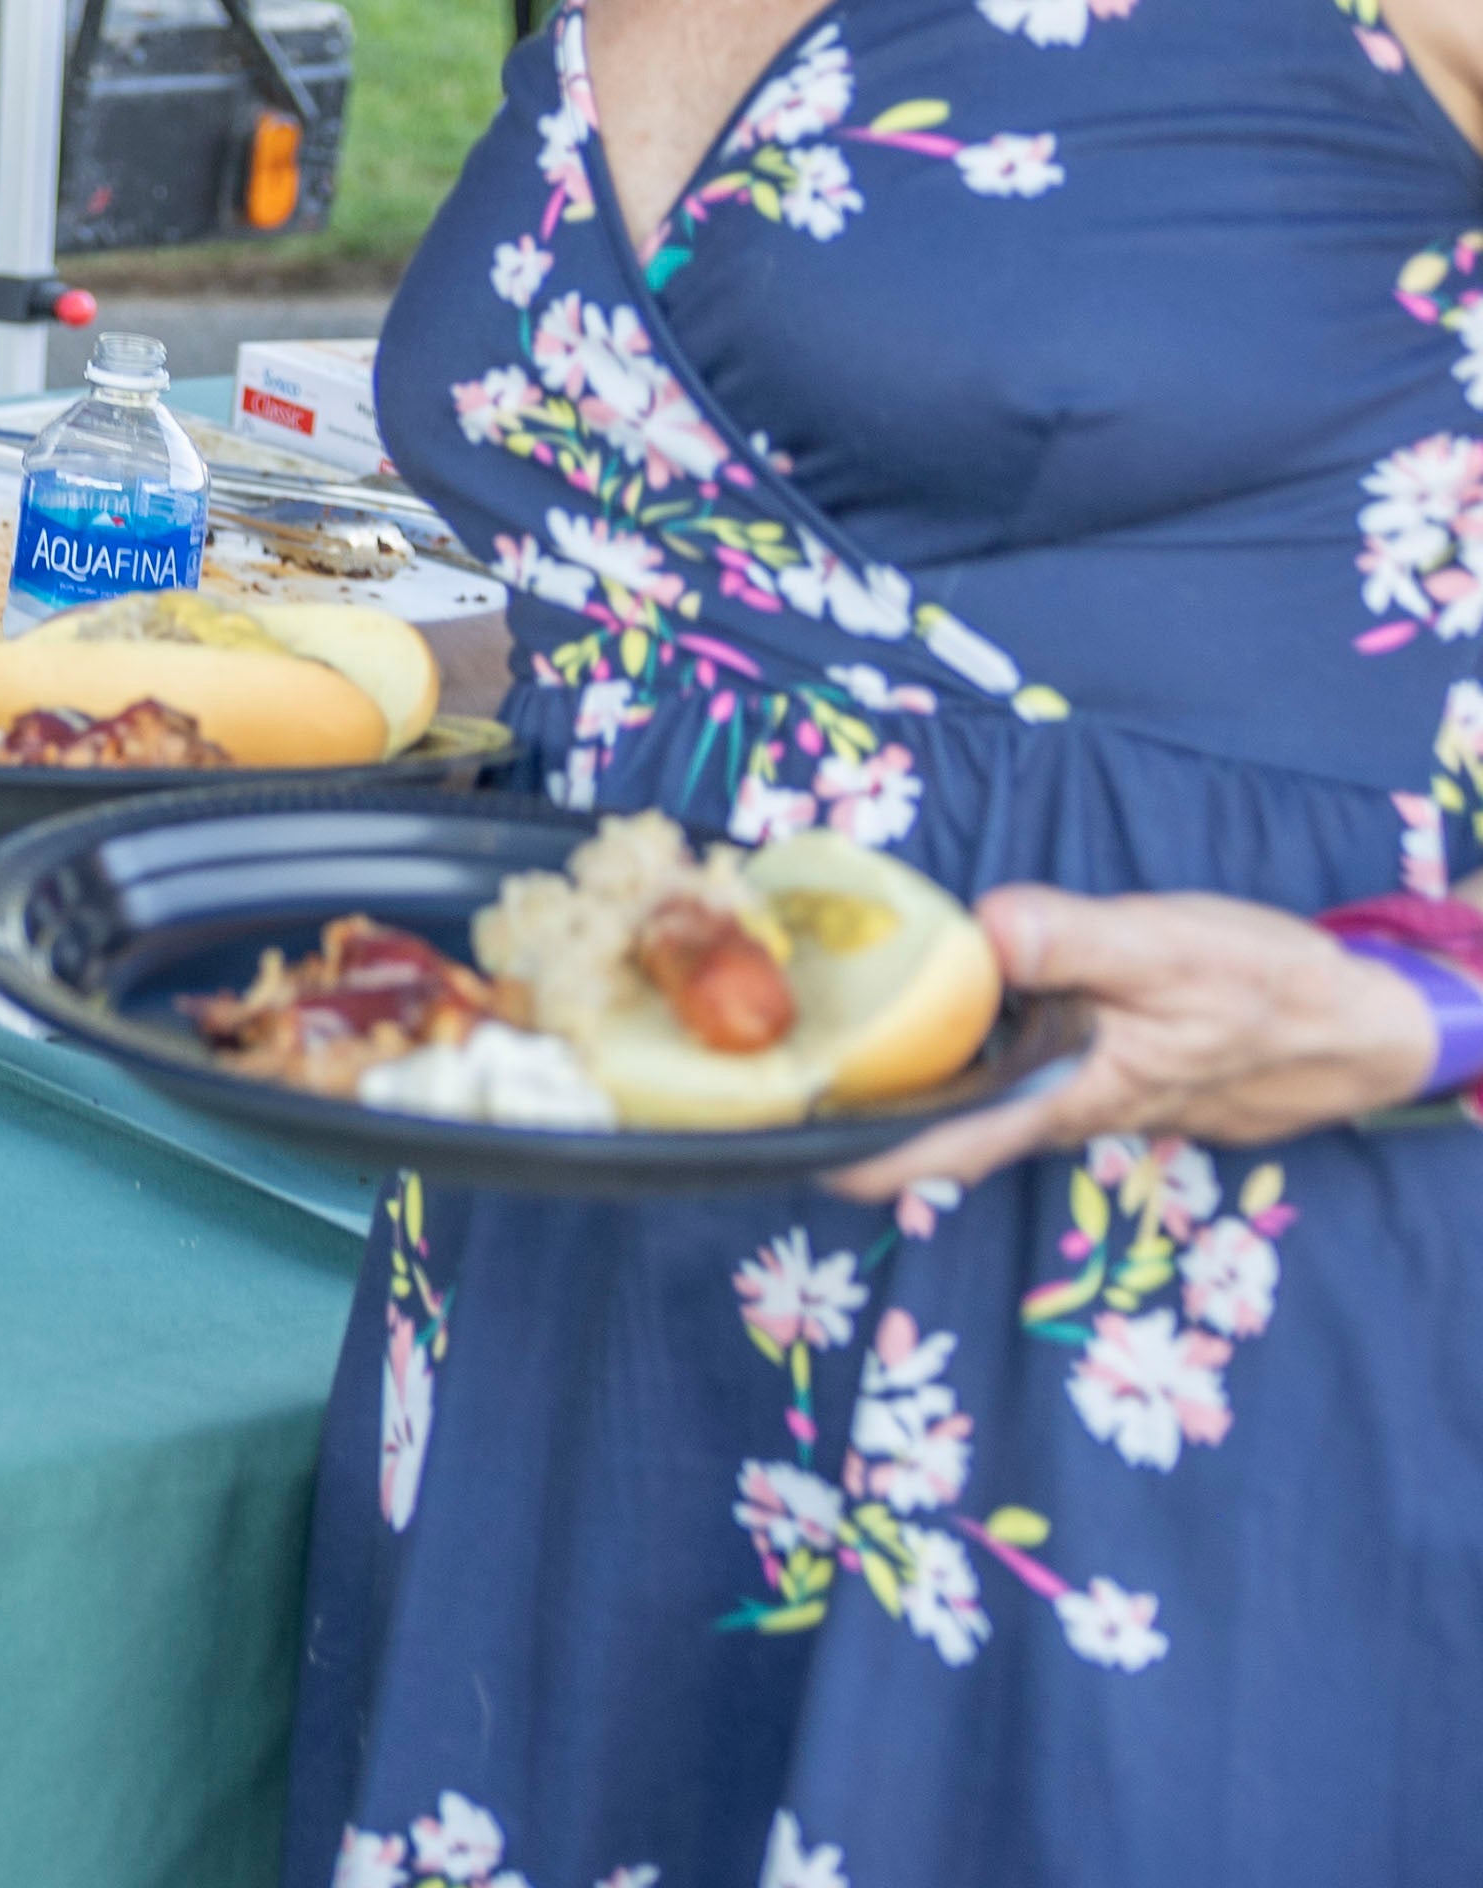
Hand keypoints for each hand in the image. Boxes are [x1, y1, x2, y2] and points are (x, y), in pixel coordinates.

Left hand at [828, 885, 1448, 1199]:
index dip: (850, 1154)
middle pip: (922, 1121)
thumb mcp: (1171, 951)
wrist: (1345, 1022)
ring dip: (874, 1066)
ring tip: (782, 1022)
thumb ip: (1077, 942)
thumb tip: (987, 932)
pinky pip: (981, 1056)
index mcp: (1059, 1098)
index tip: (766, 1146)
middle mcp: (1043, 1102)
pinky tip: (883, 988)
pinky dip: (928, 1032)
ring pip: (948, 1088)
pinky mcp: (1067, 1051)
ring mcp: (1055, 1081)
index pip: (936, 1148)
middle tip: (742, 1062)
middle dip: (836, 1102)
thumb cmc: (1263, 992)